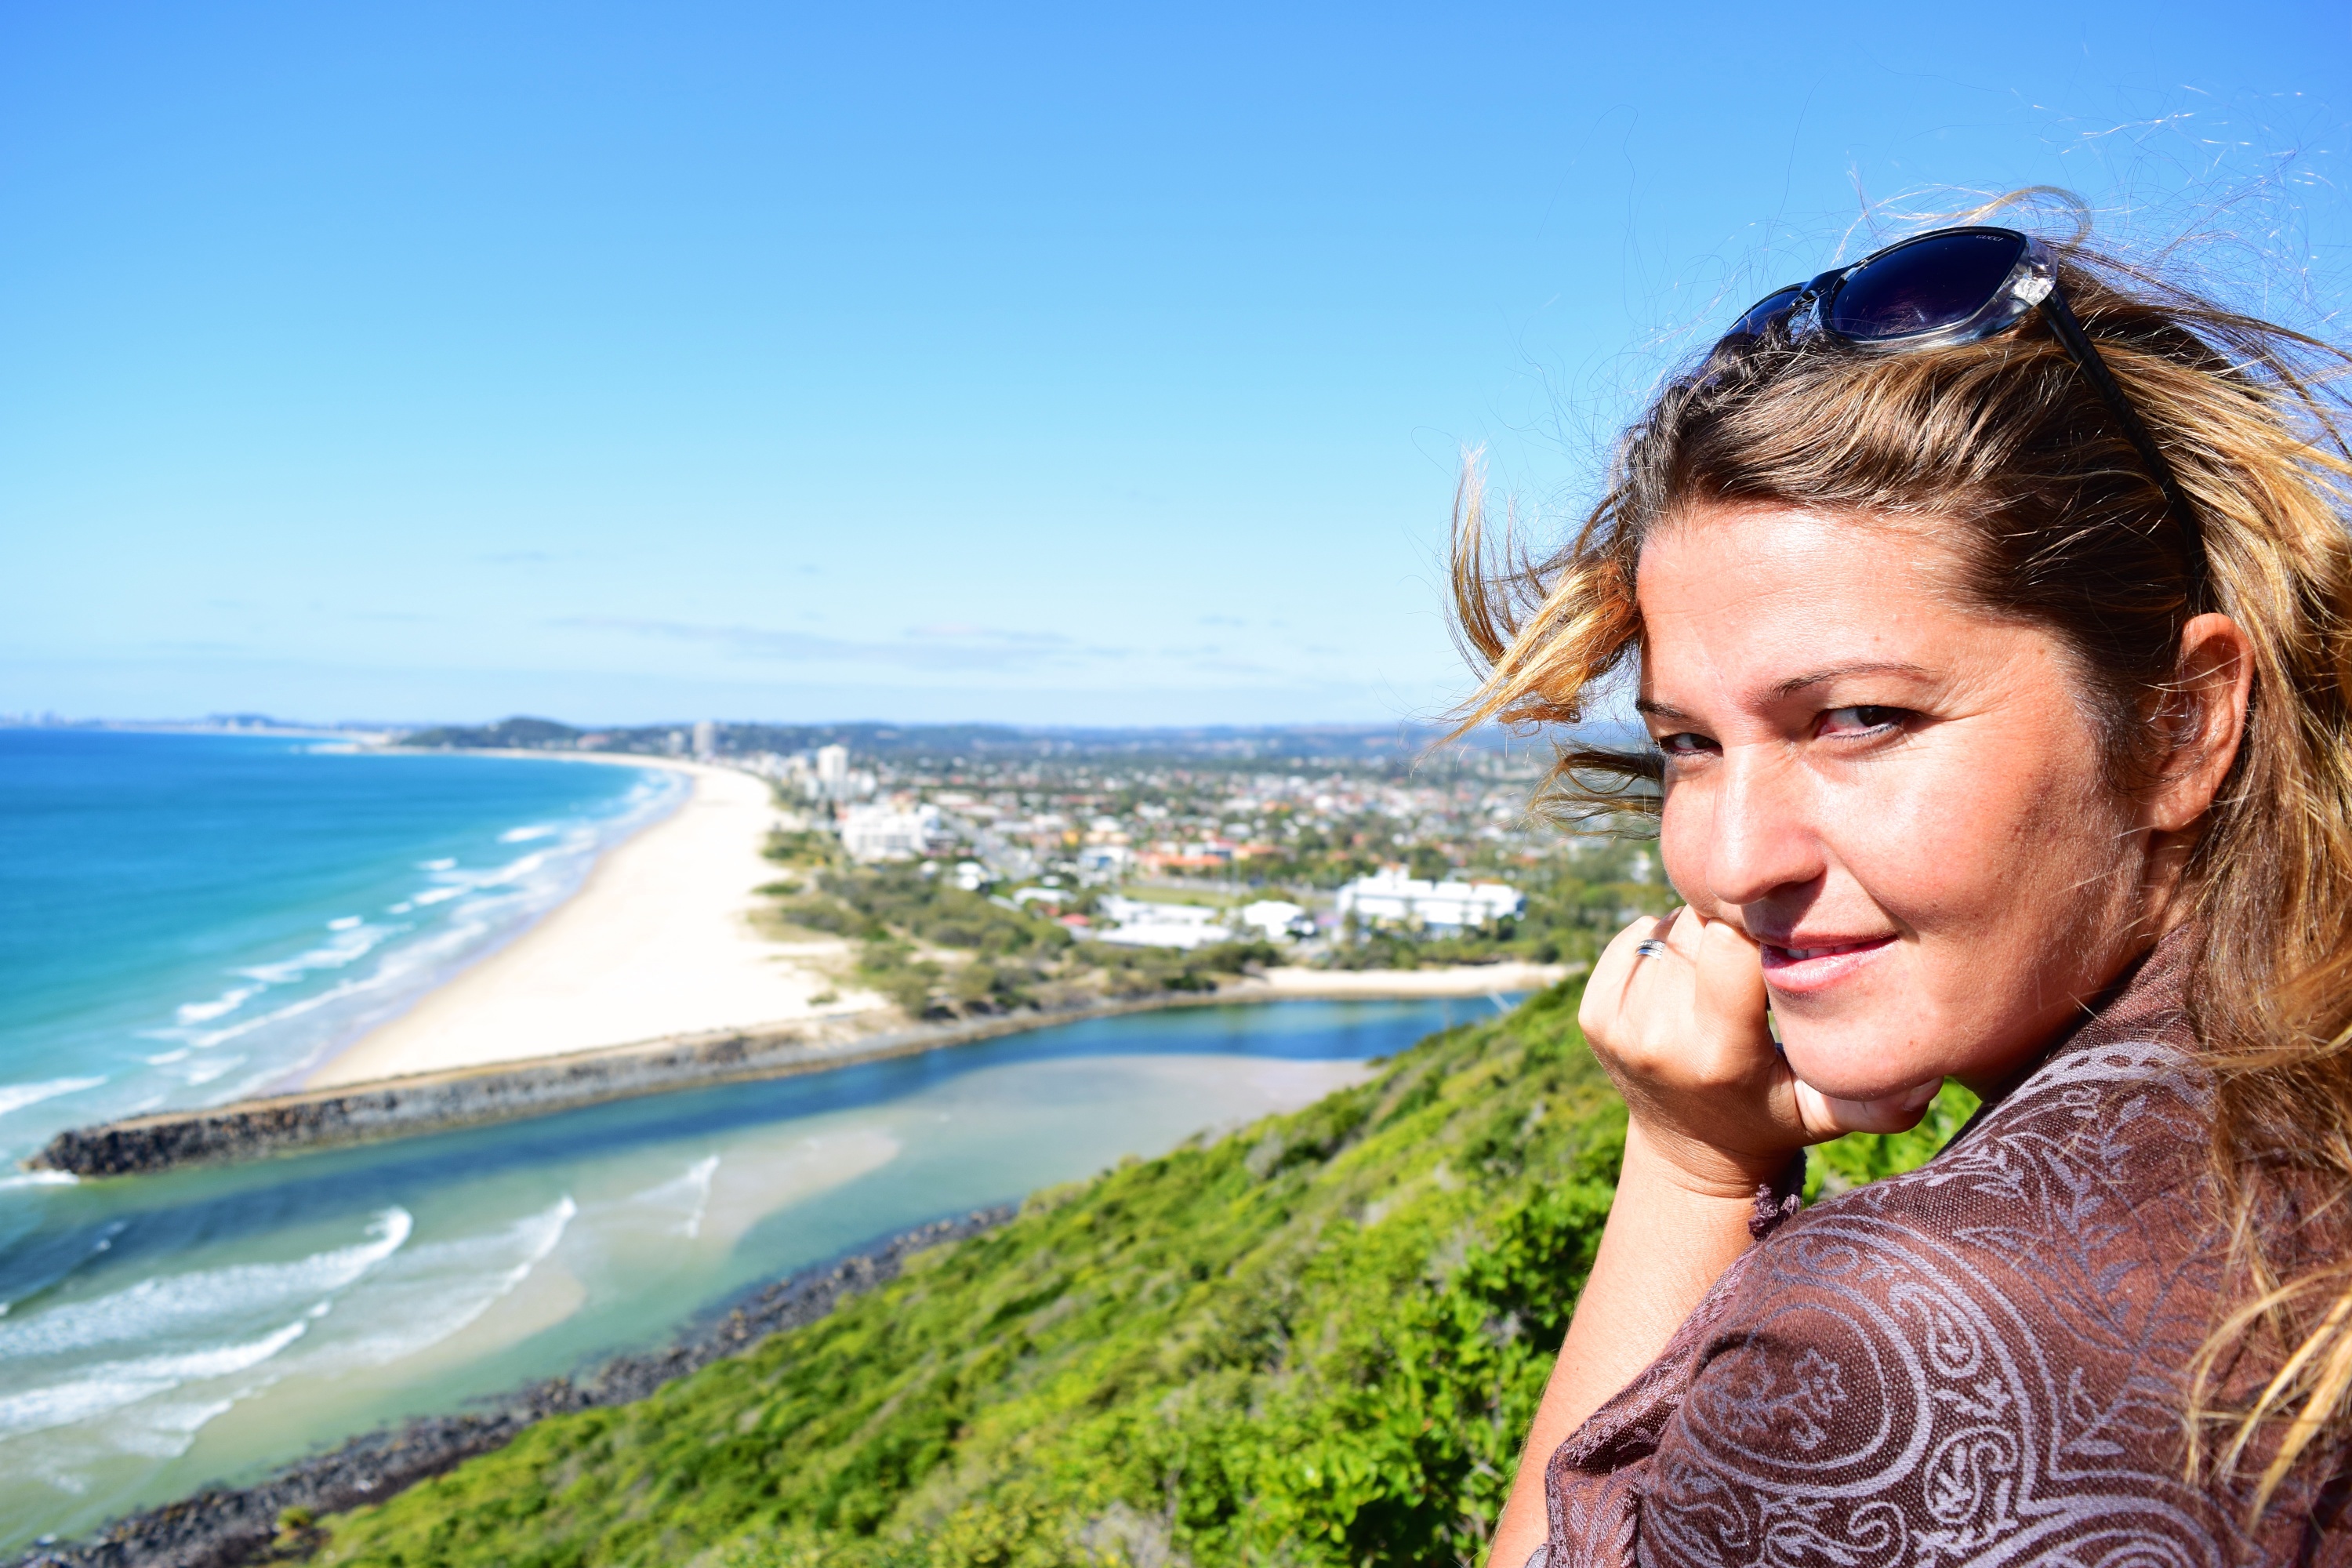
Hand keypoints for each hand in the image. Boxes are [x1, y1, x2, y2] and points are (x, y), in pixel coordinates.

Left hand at [1579, 907, 1941, 1195]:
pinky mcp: (1591, 1008)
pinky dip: (1668, 942)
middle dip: (1740, 925)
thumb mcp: (1827, 1112)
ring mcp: (1616, 1020)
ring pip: (1671, 925)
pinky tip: (1692, 980)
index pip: (1736, 940)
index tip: (1796, 932)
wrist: (1689, 1153)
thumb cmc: (1773, 1121)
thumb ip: (1876, 1093)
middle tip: (1767, 953)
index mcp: (1716, 1051)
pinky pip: (1637, 934)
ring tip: (1730, 973)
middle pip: (1704, 925)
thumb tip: (1930, 1071)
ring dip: (1704, 934)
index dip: (1770, 923)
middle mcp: (1655, 1033)